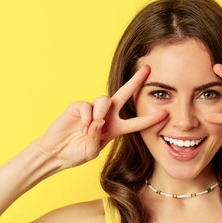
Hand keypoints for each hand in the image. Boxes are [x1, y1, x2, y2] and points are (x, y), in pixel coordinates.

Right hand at [35, 64, 167, 167]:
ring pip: (105, 100)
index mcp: (115, 128)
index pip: (136, 122)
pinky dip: (87, 117)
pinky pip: (87, 106)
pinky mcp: (78, 107)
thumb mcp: (91, 150)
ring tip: (92, 128)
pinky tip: (83, 127)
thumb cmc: (76, 153)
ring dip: (101, 113)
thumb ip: (98, 137)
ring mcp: (92, 110)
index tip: (165, 113)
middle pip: (124, 94)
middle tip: (147, 69)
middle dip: (136, 81)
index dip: (150, 119)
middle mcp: (107, 116)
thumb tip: (99, 120)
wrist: (56, 153)